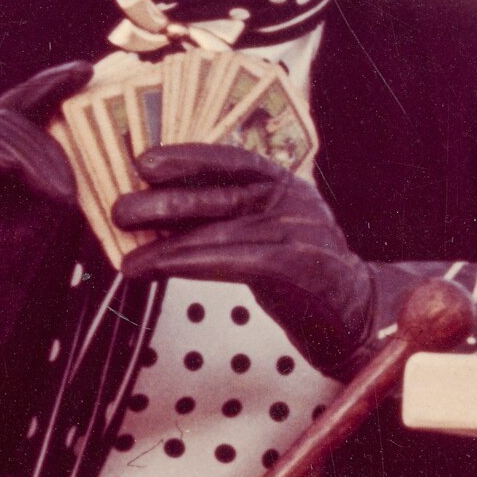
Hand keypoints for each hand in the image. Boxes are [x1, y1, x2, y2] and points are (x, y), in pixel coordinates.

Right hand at [0, 60, 94, 342]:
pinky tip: (2, 170)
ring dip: (18, 156)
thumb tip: (81, 138)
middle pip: (10, 119)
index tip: (86, 72)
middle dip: (41, 146)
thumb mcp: (41, 216)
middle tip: (56, 190)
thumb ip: (54, 174)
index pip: (24, 106)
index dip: (52, 85)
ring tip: (37, 194)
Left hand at [113, 140, 395, 374]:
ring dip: (166, 245)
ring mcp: (299, 234)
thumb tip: (160, 210)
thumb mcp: (271, 233)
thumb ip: (231, 217)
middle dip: (164, 202)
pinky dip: (189, 264)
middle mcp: (293, 203)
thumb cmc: (304, 277)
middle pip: (220, 195)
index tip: (144, 163)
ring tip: (129, 259)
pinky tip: (158, 270)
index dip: (187, 158)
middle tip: (120, 212)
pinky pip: (233, 260)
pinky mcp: (298, 268)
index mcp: (286, 186)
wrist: (356, 318)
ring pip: (220, 232)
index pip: (233, 160)